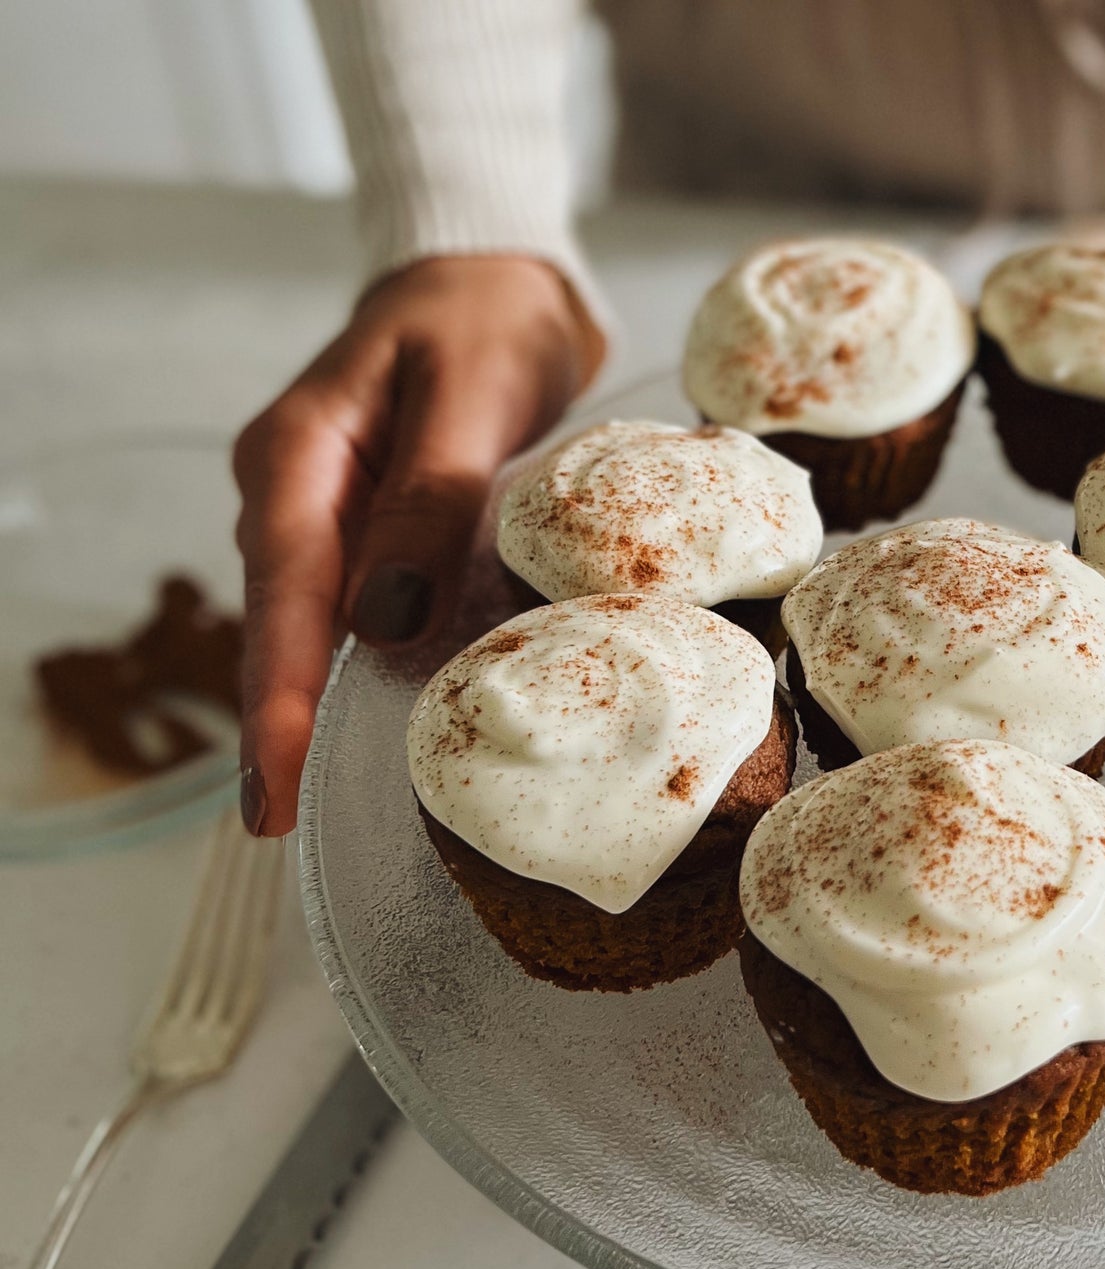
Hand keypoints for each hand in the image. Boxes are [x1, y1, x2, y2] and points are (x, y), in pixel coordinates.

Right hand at [233, 255, 601, 835]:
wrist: (495, 278)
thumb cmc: (485, 319)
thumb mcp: (470, 392)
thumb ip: (432, 498)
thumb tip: (387, 620)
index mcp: (299, 451)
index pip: (284, 587)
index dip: (281, 689)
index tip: (276, 775)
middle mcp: (294, 488)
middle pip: (279, 619)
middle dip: (277, 720)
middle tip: (277, 821)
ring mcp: (322, 510)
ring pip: (308, 621)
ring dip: (310, 703)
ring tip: (308, 798)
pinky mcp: (363, 527)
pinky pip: (347, 607)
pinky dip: (351, 665)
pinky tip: (359, 723)